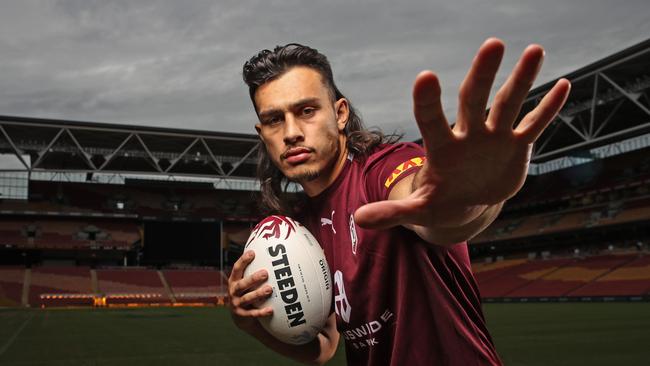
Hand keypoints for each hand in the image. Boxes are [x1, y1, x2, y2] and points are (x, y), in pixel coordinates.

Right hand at [228, 250, 273, 332]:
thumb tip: (270, 253)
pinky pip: (252, 314)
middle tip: (265, 273)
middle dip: (253, 278)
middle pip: (242, 284)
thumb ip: (254, 269)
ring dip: (258, 294)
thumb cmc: (247, 292)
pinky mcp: (241, 315)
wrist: (240, 316)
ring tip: (269, 289)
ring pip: (247, 298)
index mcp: (234, 280)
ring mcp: (236, 304)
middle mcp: (233, 291)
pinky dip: (261, 312)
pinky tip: (271, 310)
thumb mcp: (246, 281)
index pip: (237, 269)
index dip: (243, 261)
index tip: (253, 253)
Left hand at [355, 38, 570, 229]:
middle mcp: (468, 134)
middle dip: (483, 74)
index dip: (429, 102)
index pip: (432, 120)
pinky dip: (547, 109)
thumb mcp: (418, 210)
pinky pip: (533, 125)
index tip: (426, 77)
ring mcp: (494, 137)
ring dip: (522, 79)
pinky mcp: (515, 146)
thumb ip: (393, 212)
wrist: (465, 203)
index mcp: (442, 148)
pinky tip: (564, 85)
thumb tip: (360, 218)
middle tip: (492, 44)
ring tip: (534, 50)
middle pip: (475, 99)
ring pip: (509, 104)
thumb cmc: (438, 202)